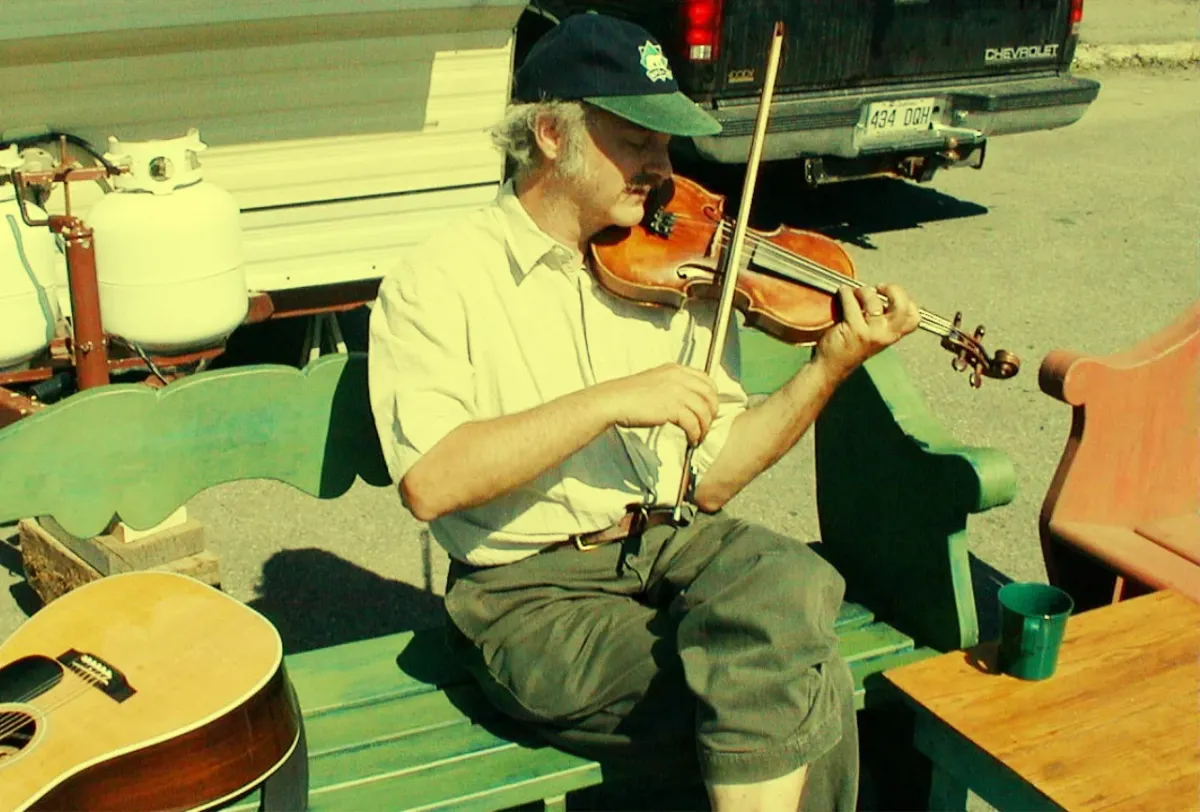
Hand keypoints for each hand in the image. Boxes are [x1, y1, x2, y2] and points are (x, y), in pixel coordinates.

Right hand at [593, 363, 718, 445]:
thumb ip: (672, 385)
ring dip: (704, 427)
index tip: (710, 408)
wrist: (614, 400)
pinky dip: (694, 433)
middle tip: (707, 425)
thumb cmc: (629, 395)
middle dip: (712, 412)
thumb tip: (686, 401)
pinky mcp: (672, 407)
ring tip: (699, 436)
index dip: (712, 396)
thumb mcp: (655, 381)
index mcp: (675, 369)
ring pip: (703, 410)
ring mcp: (676, 391)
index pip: (706, 380)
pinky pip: (693, 423)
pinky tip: (691, 439)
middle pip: (709, 395)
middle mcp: (679, 377)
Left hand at [814, 284, 920, 382]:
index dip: (907, 301)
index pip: (913, 318)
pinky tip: (842, 293)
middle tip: (879, 288)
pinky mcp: (854, 330)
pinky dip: (845, 293)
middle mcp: (885, 335)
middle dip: (893, 290)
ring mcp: (871, 333)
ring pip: (875, 301)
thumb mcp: (873, 334)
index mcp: (892, 335)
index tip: (891, 295)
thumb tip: (877, 292)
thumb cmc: (849, 346)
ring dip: (863, 291)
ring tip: (854, 293)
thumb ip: (881, 318)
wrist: (830, 367)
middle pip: (902, 307)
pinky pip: (852, 301)